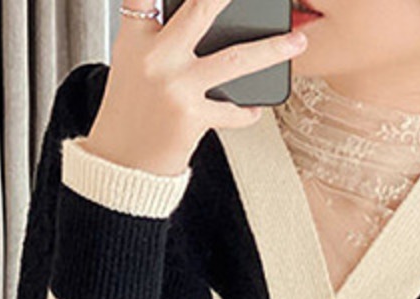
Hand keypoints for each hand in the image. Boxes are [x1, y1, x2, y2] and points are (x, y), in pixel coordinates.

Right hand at [83, 0, 307, 174]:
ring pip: (234, 59)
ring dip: (272, 50)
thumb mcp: (133, 61)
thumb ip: (158, 32)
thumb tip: (202, 14)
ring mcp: (176, 86)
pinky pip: (234, 111)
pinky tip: (254, 109)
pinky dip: (248, 112)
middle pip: (201, 8)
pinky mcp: (192, 117)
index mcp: (138, 36)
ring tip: (298, 42)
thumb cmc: (132, 110)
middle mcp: (156, 56)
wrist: (122, 161)